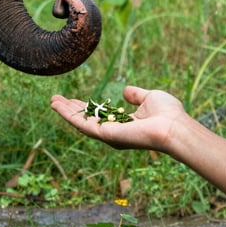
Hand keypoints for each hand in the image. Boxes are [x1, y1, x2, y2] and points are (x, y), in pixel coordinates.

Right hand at [50, 86, 186, 151]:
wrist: (173, 127)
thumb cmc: (168, 114)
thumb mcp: (149, 97)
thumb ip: (136, 95)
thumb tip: (126, 91)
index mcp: (123, 124)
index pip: (99, 114)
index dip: (86, 106)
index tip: (73, 99)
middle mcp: (113, 132)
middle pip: (86, 119)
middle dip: (71, 109)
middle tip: (55, 99)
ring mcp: (108, 134)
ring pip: (81, 122)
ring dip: (65, 112)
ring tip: (52, 101)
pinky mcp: (105, 134)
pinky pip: (82, 124)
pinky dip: (68, 115)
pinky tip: (58, 106)